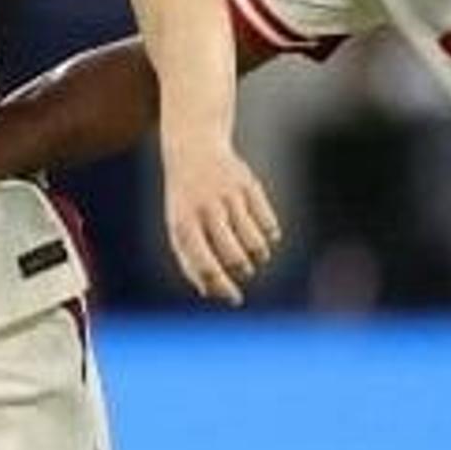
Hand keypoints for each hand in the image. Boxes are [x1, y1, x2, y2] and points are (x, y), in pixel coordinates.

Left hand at [158, 133, 280, 307]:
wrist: (194, 150)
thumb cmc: (186, 202)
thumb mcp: (179, 229)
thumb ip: (191, 262)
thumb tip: (212, 292)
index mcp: (184, 224)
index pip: (206, 265)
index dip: (222, 287)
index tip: (235, 299)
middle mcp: (206, 210)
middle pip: (235, 256)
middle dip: (243, 270)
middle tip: (244, 269)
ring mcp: (229, 196)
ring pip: (255, 242)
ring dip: (259, 255)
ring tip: (255, 254)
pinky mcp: (249, 185)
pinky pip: (268, 223)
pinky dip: (270, 236)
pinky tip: (265, 236)